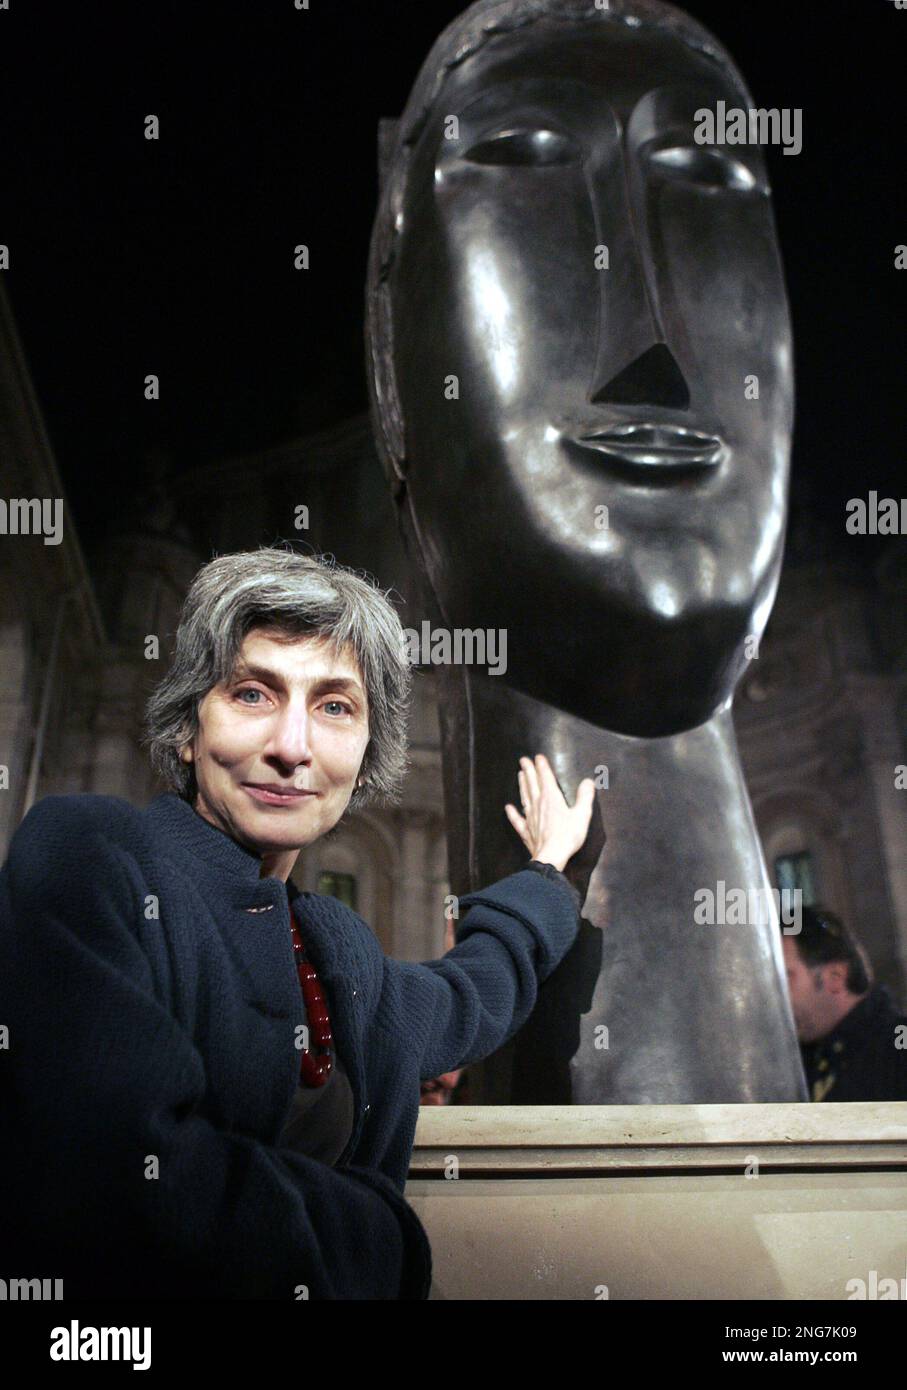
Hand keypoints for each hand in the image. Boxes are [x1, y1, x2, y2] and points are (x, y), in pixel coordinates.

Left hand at [504, 754, 595, 872]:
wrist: (551, 856)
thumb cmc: (567, 836)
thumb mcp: (582, 815)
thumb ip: (585, 797)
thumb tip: (588, 782)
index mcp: (552, 798)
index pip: (546, 778)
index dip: (542, 766)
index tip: (538, 757)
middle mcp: (538, 805)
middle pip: (532, 784)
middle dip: (528, 771)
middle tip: (523, 760)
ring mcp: (530, 818)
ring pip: (524, 797)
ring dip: (522, 785)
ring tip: (519, 775)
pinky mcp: (527, 831)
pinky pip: (517, 820)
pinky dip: (512, 813)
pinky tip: (508, 808)